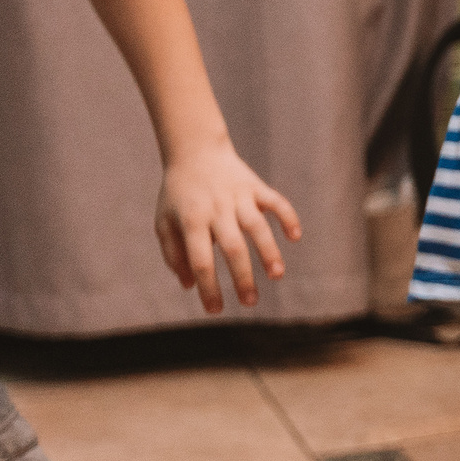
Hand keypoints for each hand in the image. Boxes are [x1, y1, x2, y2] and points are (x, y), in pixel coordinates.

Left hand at [155, 140, 298, 313]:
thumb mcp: (164, 223)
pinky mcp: (256, 186)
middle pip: (232, 248)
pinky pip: (276, 202)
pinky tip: (295, 237)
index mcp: (191, 220)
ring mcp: (238, 196)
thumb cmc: (177, 194)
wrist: (195, 151)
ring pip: (258, 227)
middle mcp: (216, 209)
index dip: (208, 287)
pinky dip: (288, 218)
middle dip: (243, 277)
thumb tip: (190, 285)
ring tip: (277, 275)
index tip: (216, 310)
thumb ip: (173, 255)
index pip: (200, 260)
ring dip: (269, 252)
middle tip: (251, 303)